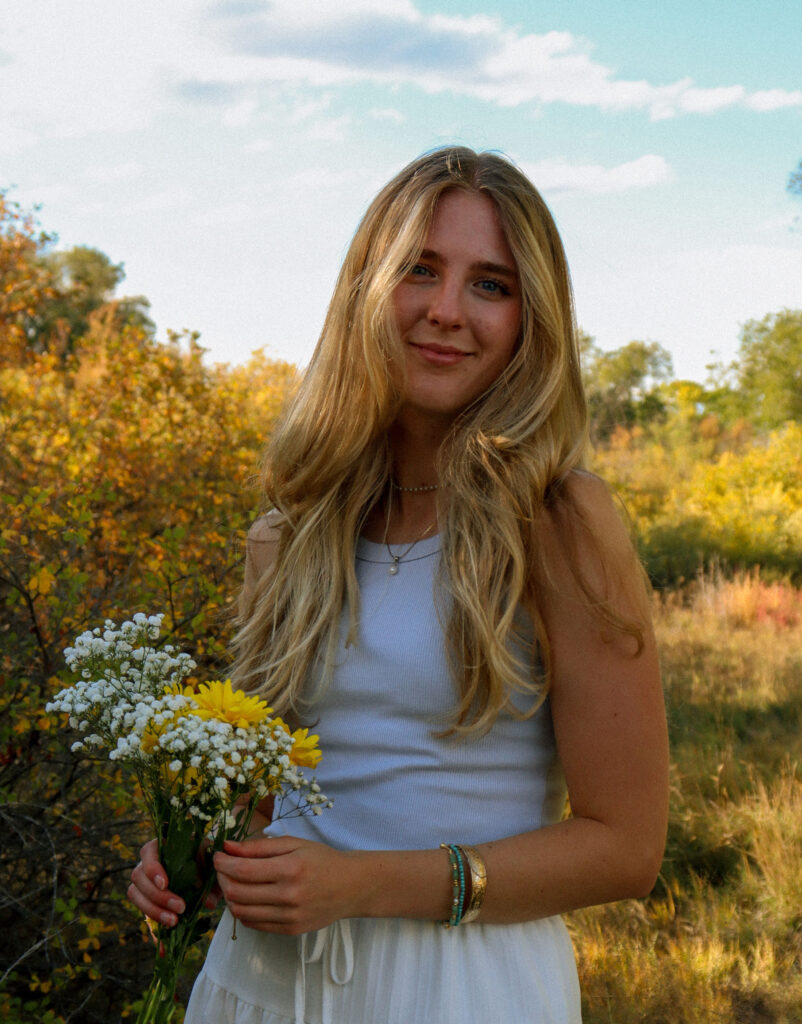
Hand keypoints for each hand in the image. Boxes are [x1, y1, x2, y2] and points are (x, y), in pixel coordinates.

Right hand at [128, 839, 218, 926]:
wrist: (208, 868)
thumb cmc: (207, 858)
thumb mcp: (211, 862)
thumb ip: (209, 877)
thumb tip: (207, 903)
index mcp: (161, 846)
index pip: (148, 853)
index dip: (152, 869)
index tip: (165, 884)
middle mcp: (147, 864)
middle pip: (138, 878)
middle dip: (157, 896)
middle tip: (180, 907)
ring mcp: (145, 884)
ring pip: (136, 896)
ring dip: (153, 911)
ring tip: (174, 921)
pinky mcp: (149, 903)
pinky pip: (145, 918)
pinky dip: (154, 933)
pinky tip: (164, 948)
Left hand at [213, 835, 355, 935]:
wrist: (351, 886)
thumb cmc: (322, 859)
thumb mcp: (294, 844)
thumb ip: (258, 846)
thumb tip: (228, 847)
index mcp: (290, 868)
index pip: (243, 870)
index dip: (223, 863)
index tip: (217, 855)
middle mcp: (289, 895)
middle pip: (237, 893)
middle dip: (222, 879)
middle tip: (222, 868)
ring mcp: (289, 917)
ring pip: (241, 912)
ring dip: (229, 897)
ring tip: (232, 883)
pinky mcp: (289, 931)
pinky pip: (253, 924)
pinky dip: (243, 911)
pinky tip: (247, 897)